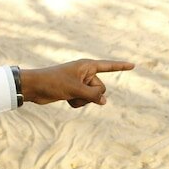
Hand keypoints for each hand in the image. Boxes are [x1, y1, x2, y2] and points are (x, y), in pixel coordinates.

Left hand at [19, 60, 133, 106]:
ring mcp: (80, 83)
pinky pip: (84, 100)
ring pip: (92, 97)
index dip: (121, 67)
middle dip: (92, 94)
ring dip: (83, 100)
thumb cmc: (54, 82)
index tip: (133, 65)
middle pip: (100, 88)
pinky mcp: (74, 91)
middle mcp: (85, 73)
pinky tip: (66, 100)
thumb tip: (104, 101)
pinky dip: (77, 103)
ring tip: (69, 96)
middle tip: (76, 92)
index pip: (108, 66)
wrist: (35, 87)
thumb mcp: (76, 90)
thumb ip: (93, 95)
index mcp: (87, 66)